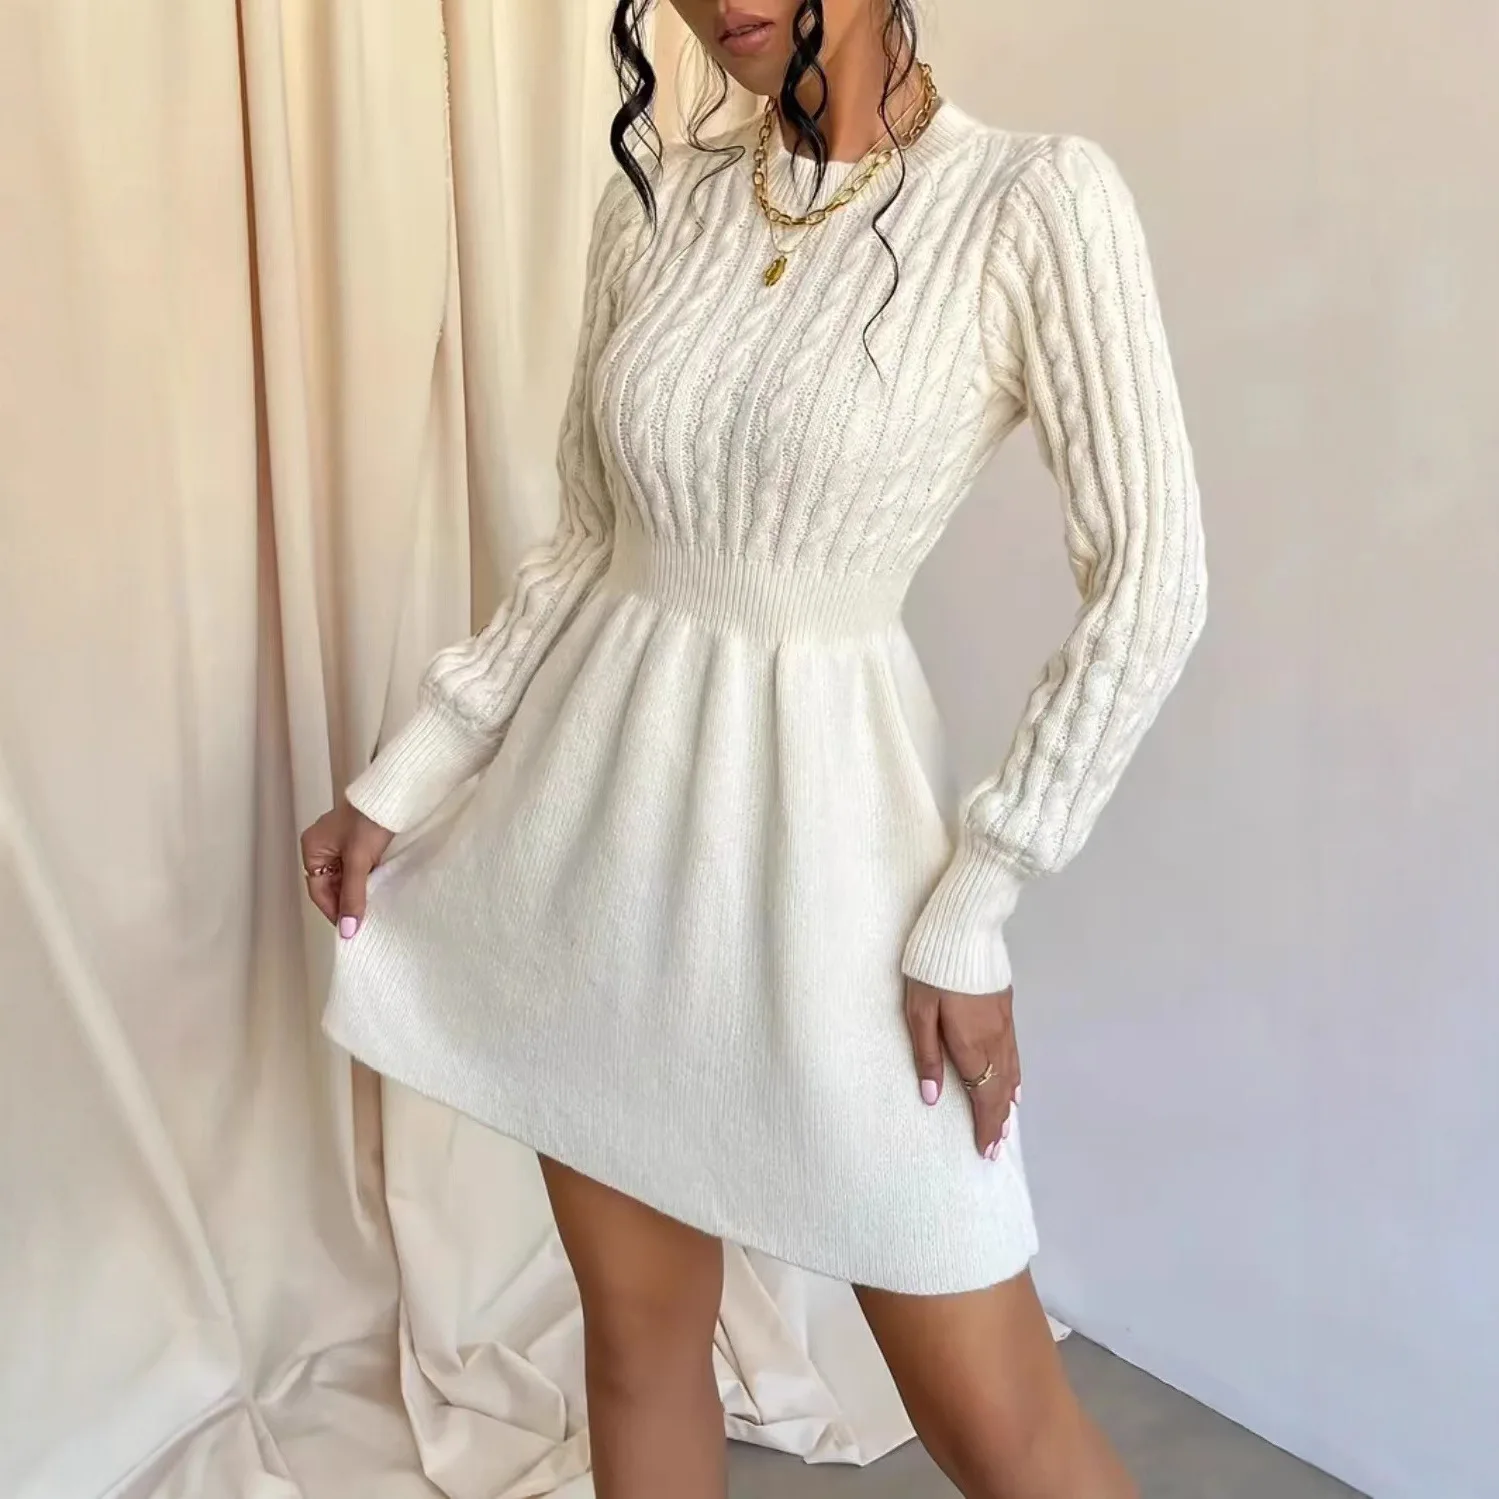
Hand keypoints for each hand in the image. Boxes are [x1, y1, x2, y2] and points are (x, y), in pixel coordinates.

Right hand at [299, 800, 393, 937]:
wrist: (394, 794)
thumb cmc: (370, 820)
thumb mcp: (359, 861)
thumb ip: (352, 896)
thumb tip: (347, 929)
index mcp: (313, 848)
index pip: (318, 889)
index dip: (333, 910)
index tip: (349, 928)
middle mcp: (323, 846)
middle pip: (331, 885)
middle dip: (346, 902)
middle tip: (362, 923)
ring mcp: (342, 843)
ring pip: (346, 878)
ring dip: (358, 892)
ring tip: (372, 910)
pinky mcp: (360, 841)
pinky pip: (359, 868)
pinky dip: (367, 880)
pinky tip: (379, 890)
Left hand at [905, 977, 1020, 1159]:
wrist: (965, 929)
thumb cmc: (932, 969)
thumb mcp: (918, 1012)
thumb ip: (926, 1055)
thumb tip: (932, 1096)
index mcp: (971, 1045)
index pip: (982, 1097)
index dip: (985, 1126)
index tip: (986, 1150)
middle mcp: (994, 1040)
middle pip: (1000, 1090)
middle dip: (998, 1122)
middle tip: (996, 1148)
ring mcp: (1004, 1024)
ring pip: (1011, 1074)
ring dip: (1007, 1103)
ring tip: (1005, 1125)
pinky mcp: (1007, 1009)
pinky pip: (1015, 1054)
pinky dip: (1016, 1077)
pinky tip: (1015, 1085)